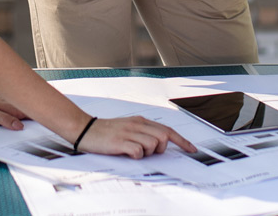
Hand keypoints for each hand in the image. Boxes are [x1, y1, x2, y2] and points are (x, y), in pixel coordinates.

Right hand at [78, 116, 196, 157]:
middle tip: (149, 152)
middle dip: (162, 148)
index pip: (168, 129)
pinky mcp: (120, 141)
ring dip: (147, 153)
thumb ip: (143, 133)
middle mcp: (137, 124)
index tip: (192, 149)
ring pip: (153, 144)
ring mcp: (129, 132)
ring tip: (134, 152)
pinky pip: (138, 151)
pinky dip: (136, 156)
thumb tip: (159, 144)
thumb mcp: (128, 128)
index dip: (182, 140)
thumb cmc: (107, 132)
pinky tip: (127, 153)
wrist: (84, 129)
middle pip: (164, 136)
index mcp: (141, 121)